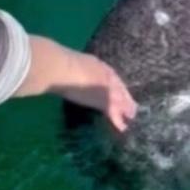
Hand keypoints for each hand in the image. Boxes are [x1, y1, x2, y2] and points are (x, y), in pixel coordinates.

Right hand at [16, 35, 137, 132]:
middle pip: (118, 88)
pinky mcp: (103, 99)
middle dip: (125, 99)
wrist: (59, 67)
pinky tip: (121, 127)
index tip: (123, 95)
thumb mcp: (68, 63)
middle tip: (133, 110)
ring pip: (119, 100)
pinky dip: (116, 119)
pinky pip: (112, 111)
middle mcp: (104, 74)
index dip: (118, 88)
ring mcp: (105, 86)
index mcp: (97, 64)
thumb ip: (71, 69)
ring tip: (131, 119)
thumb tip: (62, 73)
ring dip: (125, 110)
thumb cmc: (56, 62)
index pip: (111, 77)